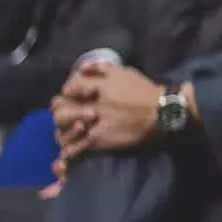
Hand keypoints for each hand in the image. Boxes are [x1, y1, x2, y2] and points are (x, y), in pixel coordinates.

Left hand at [55, 63, 170, 160]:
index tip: (70, 96)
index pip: (69, 88)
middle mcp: (92, 104)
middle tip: (64, 116)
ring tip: (63, 135)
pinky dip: (70, 151)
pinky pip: (78, 147)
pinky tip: (68, 153)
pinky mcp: (101, 139)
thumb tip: (82, 68)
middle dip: (60, 113)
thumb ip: (101, 68)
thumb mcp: (124, 71)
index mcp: (96, 87)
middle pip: (61, 110)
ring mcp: (95, 123)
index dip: (67, 92)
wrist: (161, 111)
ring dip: (62, 132)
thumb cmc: (143, 90)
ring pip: (65, 130)